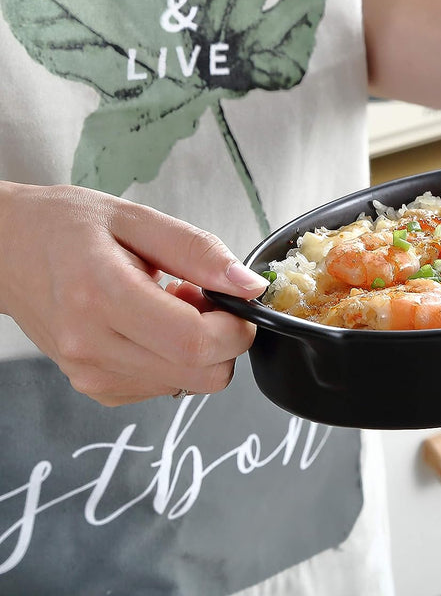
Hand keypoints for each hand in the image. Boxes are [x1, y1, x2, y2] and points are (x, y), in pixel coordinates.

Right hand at [0, 182, 265, 405]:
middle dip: (224, 339)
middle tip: (198, 295)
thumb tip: (250, 286)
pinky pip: (165, 386)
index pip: (195, 342)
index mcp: (102, 296)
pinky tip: (151, 324)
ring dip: (198, 348)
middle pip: (201, 374)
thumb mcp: (138, 219)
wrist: (6, 251)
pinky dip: (175, 359)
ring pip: (189, 384)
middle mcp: (92, 346)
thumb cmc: (67, 227)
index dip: (236, 328)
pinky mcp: (95, 387)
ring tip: (166, 302)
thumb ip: (200, 253)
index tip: (236, 300)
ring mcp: (91, 374)